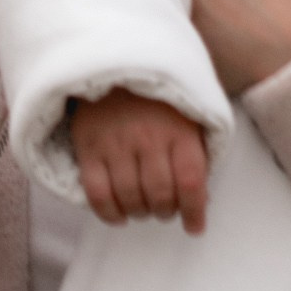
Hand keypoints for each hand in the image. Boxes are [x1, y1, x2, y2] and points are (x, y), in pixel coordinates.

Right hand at [68, 87, 211, 231]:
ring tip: (143, 208)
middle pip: (160, 195)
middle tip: (164, 209)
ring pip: (130, 197)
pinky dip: (109, 213)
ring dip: (140, 212)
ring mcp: (115, 143)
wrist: (114, 62)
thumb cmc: (158, 98)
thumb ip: (196, 154)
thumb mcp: (188, 116)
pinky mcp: (88, 146)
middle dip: (165, 212)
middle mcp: (148, 137)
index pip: (190, 183)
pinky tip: (119, 215)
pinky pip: (97, 194)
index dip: (194, 212)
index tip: (194, 228)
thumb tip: (201, 200)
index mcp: (179, 129)